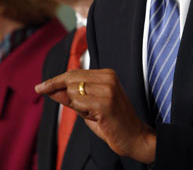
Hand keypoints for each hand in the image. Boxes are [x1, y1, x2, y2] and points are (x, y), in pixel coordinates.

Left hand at [35, 69, 155, 163]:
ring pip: (72, 91)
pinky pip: (78, 103)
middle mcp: (108, 77)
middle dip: (66, 95)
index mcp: (106, 74)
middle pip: (70, 79)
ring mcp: (107, 88)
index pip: (73, 73)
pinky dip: (81, 112)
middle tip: (85, 110)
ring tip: (95, 114)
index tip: (39, 87)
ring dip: (77, 106)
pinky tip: (97, 117)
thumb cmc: (112, 123)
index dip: (54, 80)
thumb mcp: (89, 108)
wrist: (135, 138)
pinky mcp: (105, 102)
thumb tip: (51, 90)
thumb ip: (71, 97)